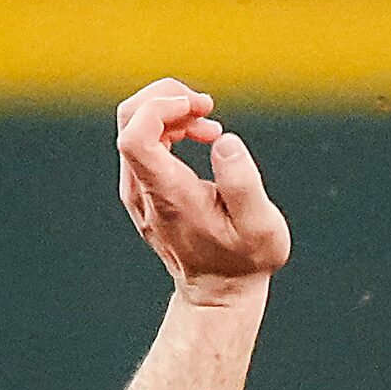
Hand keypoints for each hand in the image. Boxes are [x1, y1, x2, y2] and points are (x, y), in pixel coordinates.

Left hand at [113, 79, 291, 306]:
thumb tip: (223, 141)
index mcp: (166, 195)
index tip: (202, 110)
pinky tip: (202, 135)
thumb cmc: (244, 260)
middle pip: (129, 117)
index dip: (163, 106)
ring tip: (210, 123)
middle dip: (167, 96)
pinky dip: (170, 124)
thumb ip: (243, 183)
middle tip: (207, 106)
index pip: (135, 135)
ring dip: (172, 109)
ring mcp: (136, 189)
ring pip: (134, 124)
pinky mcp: (141, 188)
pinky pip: (142, 139)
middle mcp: (140, 190)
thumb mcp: (261, 226)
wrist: (217, 293)